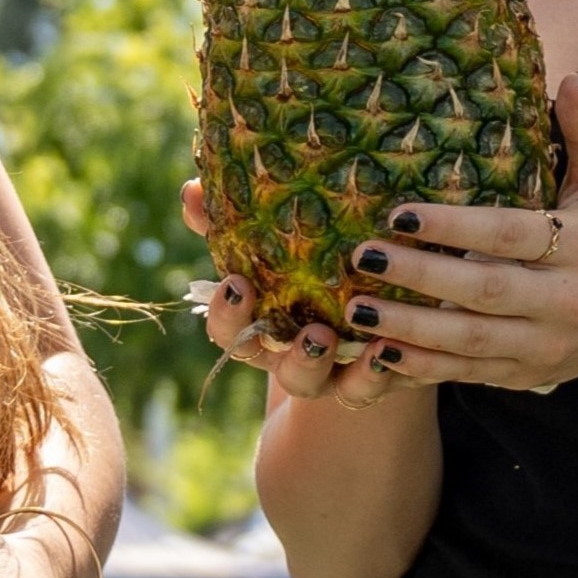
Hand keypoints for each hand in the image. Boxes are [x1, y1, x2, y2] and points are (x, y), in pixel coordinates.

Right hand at [185, 180, 418, 409]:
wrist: (371, 311)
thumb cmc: (310, 269)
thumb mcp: (274, 245)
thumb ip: (230, 221)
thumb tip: (193, 190)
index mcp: (260, 326)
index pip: (228, 329)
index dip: (227, 314)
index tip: (237, 285)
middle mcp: (287, 355)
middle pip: (269, 364)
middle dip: (277, 346)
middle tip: (298, 328)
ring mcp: (326, 372)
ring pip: (312, 382)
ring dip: (315, 363)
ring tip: (326, 337)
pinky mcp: (369, 378)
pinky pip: (367, 386)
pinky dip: (373, 374)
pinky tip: (384, 349)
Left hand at [332, 77, 577, 391]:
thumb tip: (569, 79)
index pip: (509, 235)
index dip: (453, 227)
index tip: (398, 213)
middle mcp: (564, 301)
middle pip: (482, 292)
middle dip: (418, 276)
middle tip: (361, 257)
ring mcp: (543, 345)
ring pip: (468, 342)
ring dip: (407, 328)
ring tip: (354, 310)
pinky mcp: (523, 374)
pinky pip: (466, 374)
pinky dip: (422, 368)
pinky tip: (378, 351)